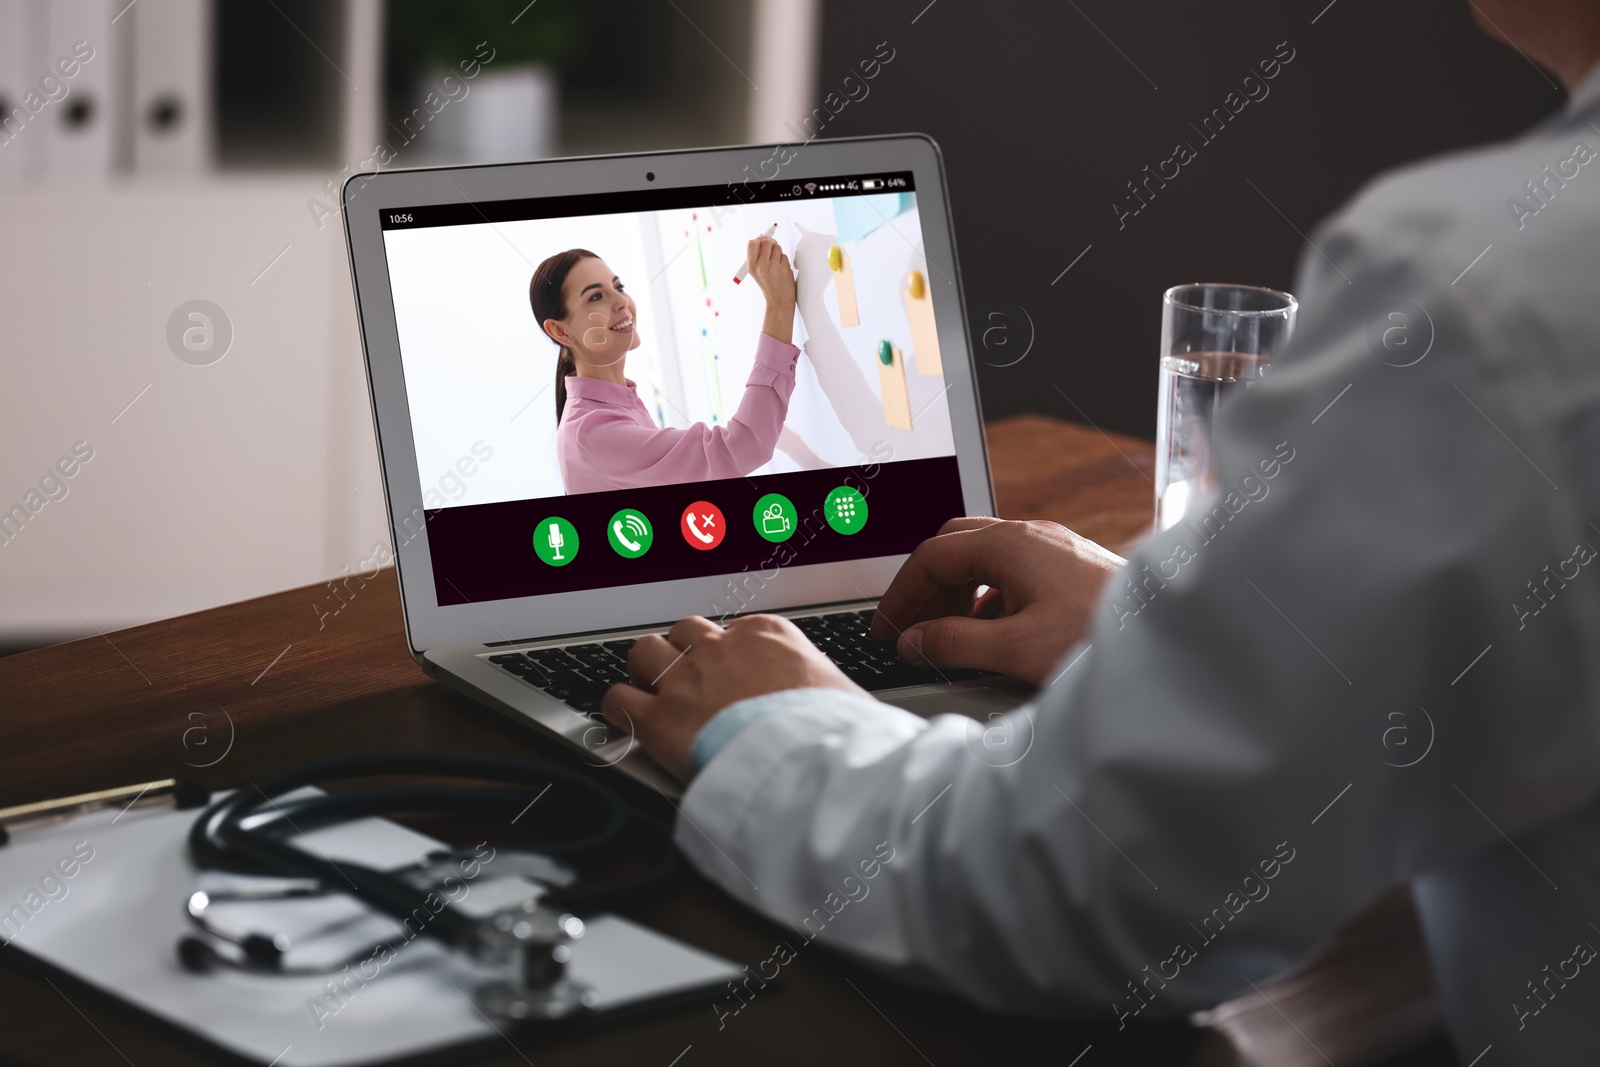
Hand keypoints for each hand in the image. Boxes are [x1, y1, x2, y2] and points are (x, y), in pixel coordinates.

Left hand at [603, 614, 861, 780]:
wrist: (811, 763)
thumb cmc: (838, 735)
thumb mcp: (845, 699)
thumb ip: (828, 695)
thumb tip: (847, 712)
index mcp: (768, 635)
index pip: (734, 631)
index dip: (726, 656)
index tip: (728, 676)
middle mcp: (721, 648)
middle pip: (684, 633)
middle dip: (682, 655)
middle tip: (688, 683)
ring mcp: (686, 679)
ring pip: (645, 653)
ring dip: (647, 673)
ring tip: (653, 696)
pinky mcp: (658, 719)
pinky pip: (617, 699)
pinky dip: (619, 709)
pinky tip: (628, 723)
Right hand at [746, 235, 796, 344]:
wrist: (778, 302)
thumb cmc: (768, 285)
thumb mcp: (757, 272)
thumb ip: (758, 255)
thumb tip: (763, 237)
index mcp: (751, 267)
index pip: (752, 243)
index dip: (758, 240)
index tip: (762, 244)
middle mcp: (761, 266)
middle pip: (766, 242)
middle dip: (770, 244)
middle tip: (771, 251)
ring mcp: (774, 267)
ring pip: (777, 247)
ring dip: (778, 252)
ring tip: (776, 263)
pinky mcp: (785, 269)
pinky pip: (784, 256)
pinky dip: (784, 261)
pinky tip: (782, 270)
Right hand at [868, 518, 1125, 685]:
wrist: (1163, 639)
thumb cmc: (1097, 637)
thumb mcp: (1014, 648)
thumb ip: (954, 643)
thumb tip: (914, 641)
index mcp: (1009, 545)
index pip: (932, 557)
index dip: (901, 595)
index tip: (887, 629)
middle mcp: (1030, 536)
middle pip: (954, 547)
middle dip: (925, 586)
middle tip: (909, 626)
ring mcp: (1052, 547)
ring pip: (983, 557)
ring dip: (955, 592)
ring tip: (944, 633)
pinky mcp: (1069, 566)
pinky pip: (1011, 570)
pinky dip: (985, 596)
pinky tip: (990, 630)